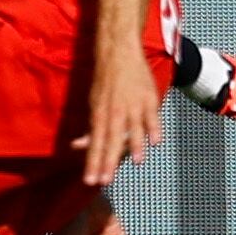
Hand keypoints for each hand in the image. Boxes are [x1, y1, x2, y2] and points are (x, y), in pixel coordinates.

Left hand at [73, 46, 162, 185]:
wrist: (118, 53)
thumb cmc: (104, 82)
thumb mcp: (93, 104)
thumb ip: (91, 127)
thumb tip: (79, 146)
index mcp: (99, 115)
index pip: (95, 144)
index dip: (92, 163)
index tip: (90, 180)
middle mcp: (115, 112)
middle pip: (110, 140)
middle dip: (108, 161)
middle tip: (105, 180)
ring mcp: (133, 105)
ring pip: (133, 128)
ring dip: (134, 145)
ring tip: (135, 162)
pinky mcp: (148, 98)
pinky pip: (152, 116)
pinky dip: (154, 128)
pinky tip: (156, 141)